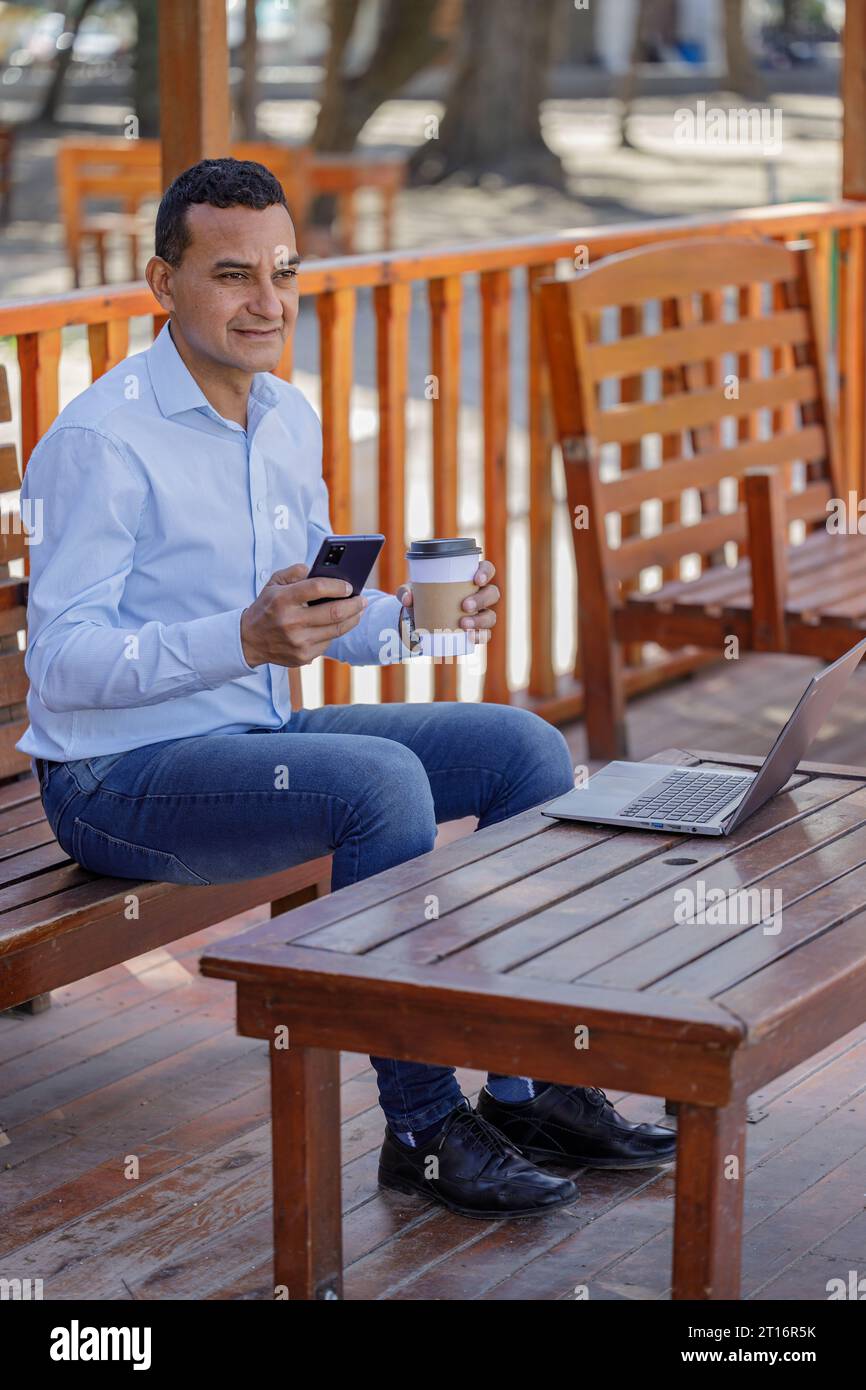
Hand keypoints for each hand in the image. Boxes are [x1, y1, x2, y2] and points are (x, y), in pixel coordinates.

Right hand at [240, 563, 366, 667]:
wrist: (249, 641)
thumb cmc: (267, 607)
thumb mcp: (273, 584)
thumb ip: (295, 572)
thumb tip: (318, 569)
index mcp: (282, 600)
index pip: (317, 588)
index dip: (338, 586)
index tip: (350, 586)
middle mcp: (291, 622)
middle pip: (334, 612)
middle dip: (354, 604)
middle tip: (362, 599)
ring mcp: (298, 642)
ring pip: (336, 630)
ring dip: (352, 619)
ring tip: (358, 610)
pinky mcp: (303, 657)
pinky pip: (328, 642)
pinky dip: (336, 632)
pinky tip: (339, 624)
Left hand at [396, 559, 498, 646]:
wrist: (420, 620)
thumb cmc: (422, 597)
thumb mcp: (412, 591)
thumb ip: (406, 591)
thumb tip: (407, 599)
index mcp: (470, 577)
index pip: (487, 569)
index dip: (486, 572)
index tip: (477, 579)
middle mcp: (480, 595)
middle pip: (492, 593)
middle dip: (481, 599)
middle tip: (464, 605)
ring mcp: (481, 614)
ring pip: (490, 616)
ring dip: (480, 620)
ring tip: (463, 624)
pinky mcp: (476, 631)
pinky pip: (485, 634)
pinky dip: (479, 636)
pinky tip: (471, 637)